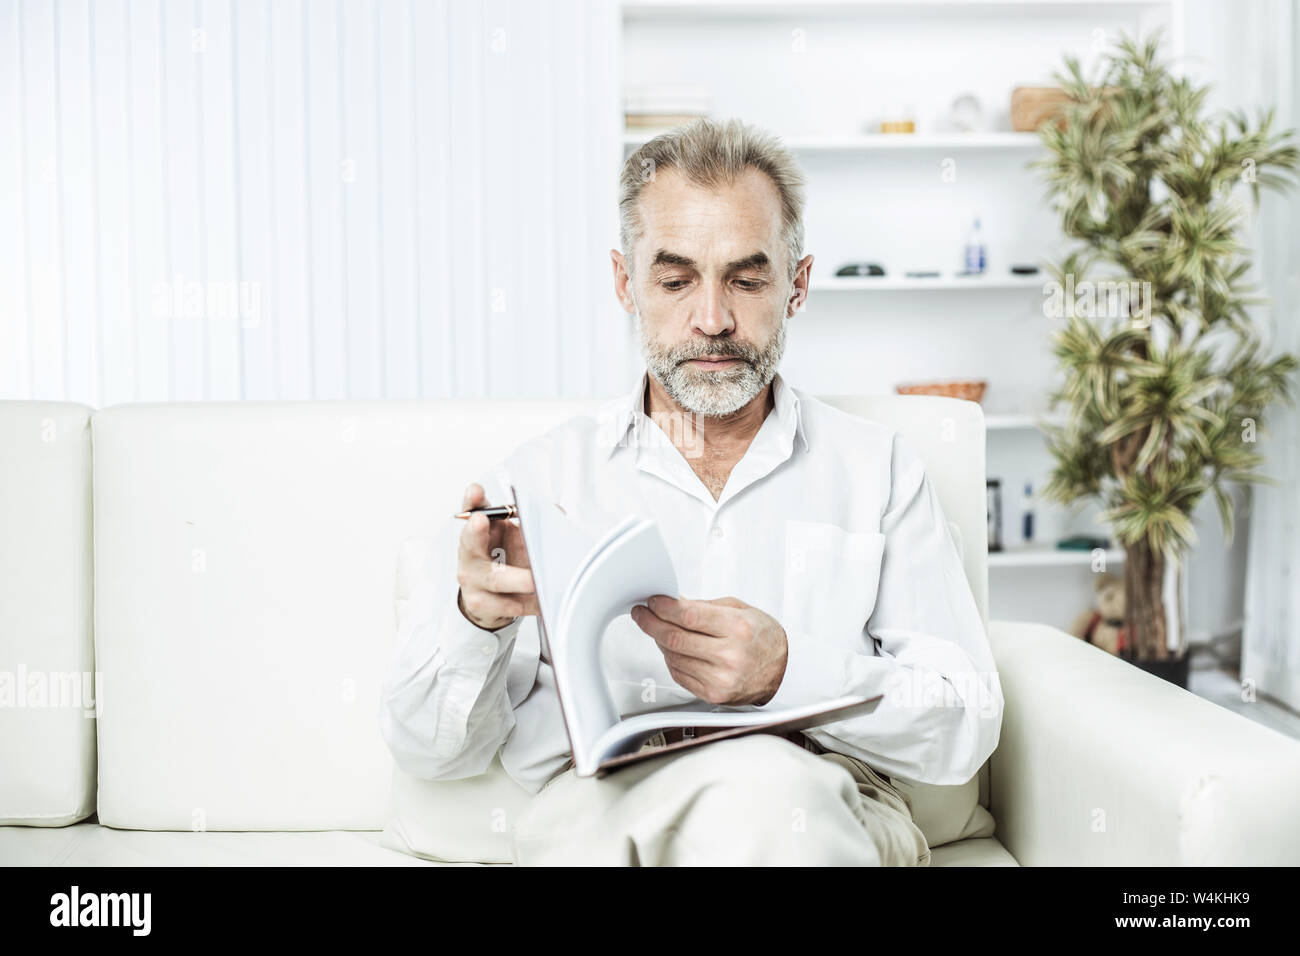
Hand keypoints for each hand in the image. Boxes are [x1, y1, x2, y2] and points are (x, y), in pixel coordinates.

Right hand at [455, 483, 539, 630]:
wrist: (489, 600)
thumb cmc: (502, 561)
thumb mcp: (513, 537)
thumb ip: (530, 523)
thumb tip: (556, 513)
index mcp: (478, 531)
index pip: (471, 510)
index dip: (472, 500)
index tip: (476, 491)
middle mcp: (469, 554)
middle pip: (469, 542)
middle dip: (475, 531)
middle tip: (481, 520)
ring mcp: (473, 580)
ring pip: (496, 579)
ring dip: (518, 579)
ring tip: (535, 580)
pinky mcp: (481, 604)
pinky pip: (508, 604)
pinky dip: (528, 603)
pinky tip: (543, 602)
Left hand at [630, 595, 787, 705]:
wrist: (784, 671)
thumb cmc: (763, 638)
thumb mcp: (740, 610)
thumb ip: (704, 607)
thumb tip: (670, 603)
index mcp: (738, 628)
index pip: (688, 615)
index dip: (663, 607)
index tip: (652, 602)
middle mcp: (729, 655)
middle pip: (675, 637)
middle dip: (652, 623)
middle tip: (643, 615)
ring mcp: (720, 678)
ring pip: (673, 657)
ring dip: (660, 641)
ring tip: (660, 630)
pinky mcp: (713, 694)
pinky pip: (679, 674)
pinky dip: (671, 659)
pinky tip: (674, 649)